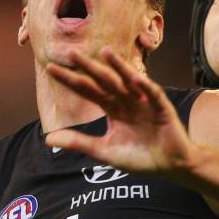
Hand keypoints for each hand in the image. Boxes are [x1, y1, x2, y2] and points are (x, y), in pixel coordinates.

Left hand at [45, 47, 193, 173]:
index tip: (50, 69)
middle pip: (104, 81)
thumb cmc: (140, 157)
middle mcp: (126, 101)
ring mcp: (144, 103)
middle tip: (71, 52)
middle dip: (88, 67)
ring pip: (128, 81)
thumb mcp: (105, 151)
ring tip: (105, 52)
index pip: (88, 91)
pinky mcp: (162, 108)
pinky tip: (134, 78)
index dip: (71, 80)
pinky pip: (152, 94)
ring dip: (118, 67)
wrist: (170, 166)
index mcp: (113, 109)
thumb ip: (80, 142)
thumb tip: (47, 139)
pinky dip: (144, 87)